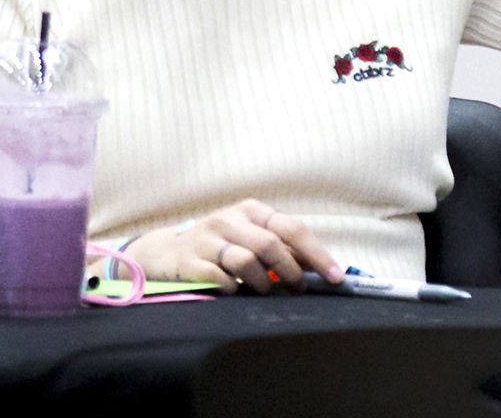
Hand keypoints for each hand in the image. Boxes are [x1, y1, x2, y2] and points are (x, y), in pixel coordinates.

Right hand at [126, 199, 342, 294]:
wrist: (165, 252)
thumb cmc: (218, 245)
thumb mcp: (248, 236)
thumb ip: (279, 246)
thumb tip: (317, 266)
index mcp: (251, 210)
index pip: (293, 228)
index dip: (317, 254)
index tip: (335, 276)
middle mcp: (230, 219)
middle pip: (271, 244)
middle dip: (291, 270)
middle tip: (298, 288)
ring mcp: (207, 239)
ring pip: (246, 260)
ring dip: (262, 282)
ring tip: (265, 291)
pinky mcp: (190, 261)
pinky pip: (220, 277)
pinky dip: (234, 288)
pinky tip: (235, 290)